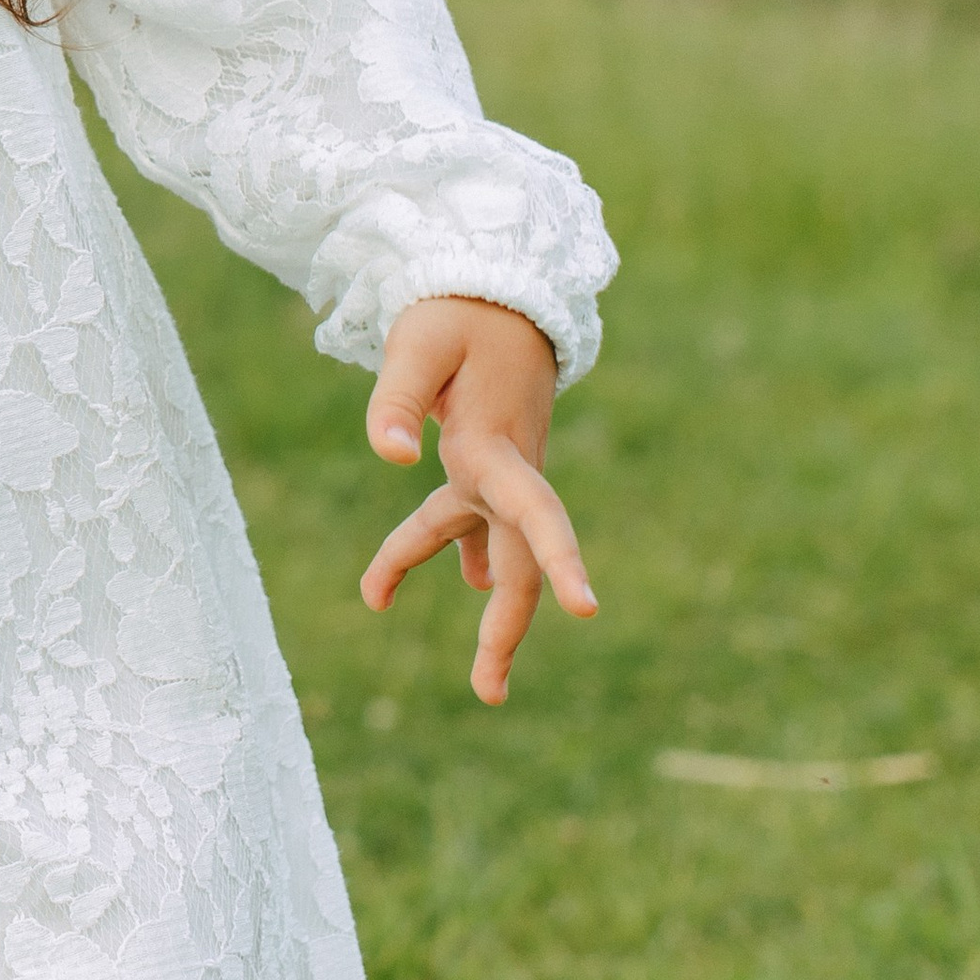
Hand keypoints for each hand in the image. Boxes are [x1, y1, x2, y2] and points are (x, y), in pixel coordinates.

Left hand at [358, 293, 596, 705]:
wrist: (494, 285)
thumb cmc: (453, 312)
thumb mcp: (416, 345)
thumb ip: (395, 400)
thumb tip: (389, 460)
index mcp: (496, 445)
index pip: (535, 512)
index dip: (562, 560)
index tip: (589, 611)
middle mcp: (507, 469)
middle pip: (518, 560)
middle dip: (508, 628)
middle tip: (489, 694)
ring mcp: (498, 471)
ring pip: (494, 550)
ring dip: (487, 608)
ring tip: (486, 682)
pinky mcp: (481, 463)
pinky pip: (461, 520)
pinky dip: (433, 550)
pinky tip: (437, 583)